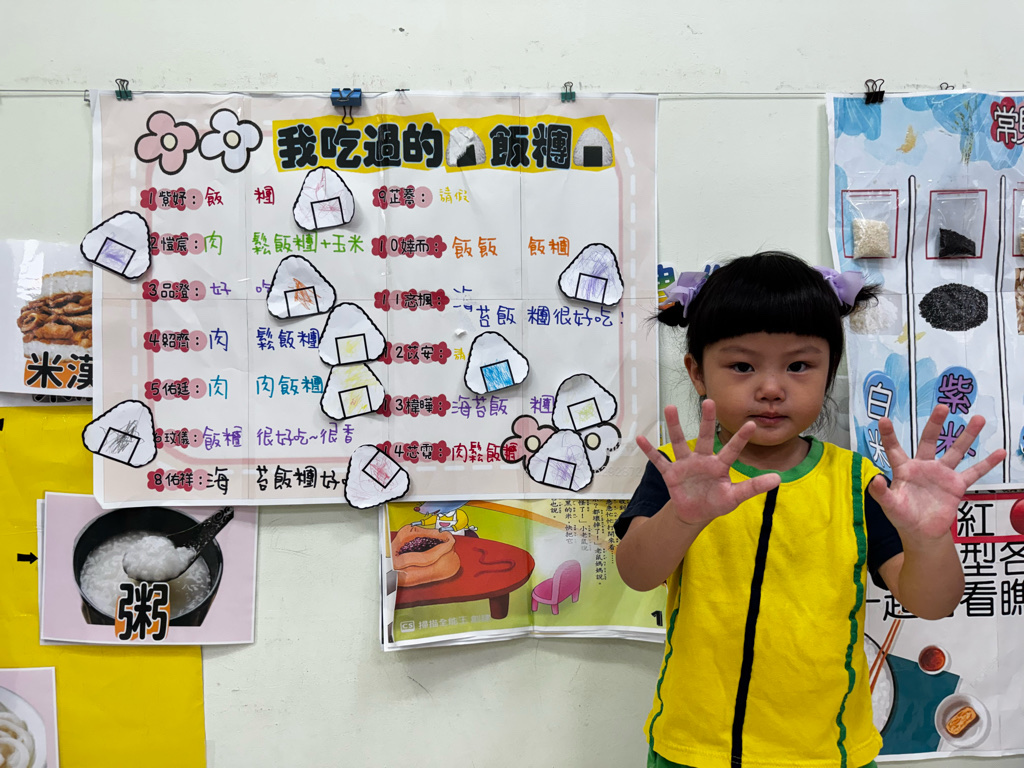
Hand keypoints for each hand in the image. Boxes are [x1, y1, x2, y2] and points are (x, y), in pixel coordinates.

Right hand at [635, 401, 780, 527]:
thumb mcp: (735, 497)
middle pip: (705, 437)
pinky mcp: (671, 474)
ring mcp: (685, 465)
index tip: (751, 423)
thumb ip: (753, 487)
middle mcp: (702, 460)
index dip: (741, 438)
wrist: (694, 513)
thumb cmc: (716, 502)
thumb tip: (778, 479)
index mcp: (719, 465)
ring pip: (680, 442)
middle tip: (709, 401)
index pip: (732, 450)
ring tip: (670, 407)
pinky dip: (650, 451)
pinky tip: (640, 439)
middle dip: (706, 420)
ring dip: (675, 426)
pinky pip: (659, 461)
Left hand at [868, 405, 1006, 542]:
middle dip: (935, 424)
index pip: (894, 449)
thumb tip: (875, 480)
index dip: (889, 435)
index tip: (883, 420)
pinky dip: (987, 463)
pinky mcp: (956, 485)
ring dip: (967, 435)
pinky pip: (974, 472)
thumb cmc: (902, 516)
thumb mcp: (890, 505)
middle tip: (942, 407)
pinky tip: (999, 452)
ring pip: (955, 451)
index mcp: (904, 469)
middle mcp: (923, 466)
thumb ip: (881, 493)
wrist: (922, 532)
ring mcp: (941, 474)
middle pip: (929, 441)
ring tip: (978, 419)